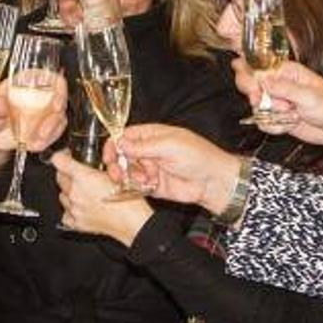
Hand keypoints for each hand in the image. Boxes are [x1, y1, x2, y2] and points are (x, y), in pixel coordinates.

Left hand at [0, 77, 68, 169]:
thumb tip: (0, 102)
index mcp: (24, 81)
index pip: (50, 78)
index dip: (58, 89)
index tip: (55, 105)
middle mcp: (38, 94)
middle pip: (59, 100)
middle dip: (54, 119)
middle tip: (42, 132)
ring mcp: (43, 111)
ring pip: (59, 118)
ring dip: (50, 133)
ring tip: (34, 141)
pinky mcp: (44, 127)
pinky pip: (54, 133)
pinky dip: (47, 141)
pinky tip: (34, 144)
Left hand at [53, 151, 153, 245]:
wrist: (132, 221)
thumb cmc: (128, 199)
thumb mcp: (115, 171)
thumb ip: (100, 165)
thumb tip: (92, 162)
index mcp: (83, 176)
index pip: (58, 160)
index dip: (62, 155)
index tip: (67, 156)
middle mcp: (75, 192)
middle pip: (59, 177)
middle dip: (66, 173)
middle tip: (78, 174)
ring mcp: (74, 208)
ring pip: (62, 195)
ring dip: (69, 191)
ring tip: (83, 191)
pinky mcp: (77, 223)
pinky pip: (66, 213)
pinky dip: (70, 209)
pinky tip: (80, 207)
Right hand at [111, 124, 242, 215]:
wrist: (213, 181)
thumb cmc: (199, 156)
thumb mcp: (169, 145)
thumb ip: (142, 145)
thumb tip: (119, 143)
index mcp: (152, 135)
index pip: (124, 136)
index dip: (113, 145)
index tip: (109, 156)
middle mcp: (149, 151)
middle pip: (121, 156)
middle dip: (118, 164)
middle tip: (118, 173)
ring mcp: (150, 168)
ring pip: (127, 172)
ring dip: (131, 176)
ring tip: (144, 179)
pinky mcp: (153, 185)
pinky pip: (136, 186)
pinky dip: (138, 187)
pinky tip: (150, 186)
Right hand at [231, 58, 322, 144]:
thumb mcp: (309, 95)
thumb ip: (285, 88)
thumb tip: (263, 80)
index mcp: (285, 71)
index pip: (257, 66)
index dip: (247, 73)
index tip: (251, 86)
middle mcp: (277, 85)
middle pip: (248, 84)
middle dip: (254, 96)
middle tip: (263, 102)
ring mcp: (275, 102)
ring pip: (255, 107)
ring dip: (271, 114)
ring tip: (291, 114)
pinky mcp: (276, 118)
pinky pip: (262, 123)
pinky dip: (274, 127)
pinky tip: (289, 125)